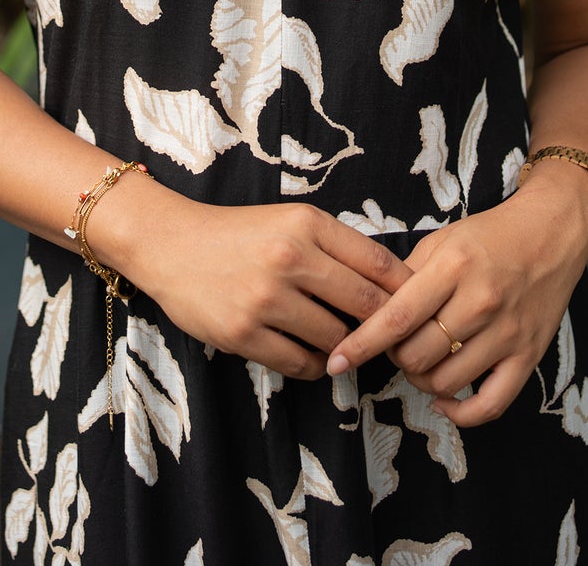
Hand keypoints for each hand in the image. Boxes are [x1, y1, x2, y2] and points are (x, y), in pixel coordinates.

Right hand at [108, 193, 412, 380]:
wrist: (170, 244)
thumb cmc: (238, 234)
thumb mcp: (289, 220)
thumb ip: (335, 246)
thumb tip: (391, 284)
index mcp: (307, 223)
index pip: (379, 263)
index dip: (405, 290)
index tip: (416, 306)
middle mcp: (289, 257)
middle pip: (366, 305)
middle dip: (385, 328)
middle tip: (391, 340)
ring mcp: (265, 298)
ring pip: (336, 340)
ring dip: (346, 349)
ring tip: (345, 348)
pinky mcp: (242, 333)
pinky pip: (300, 364)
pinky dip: (314, 366)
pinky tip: (311, 356)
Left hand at [326, 177, 587, 426]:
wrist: (552, 231)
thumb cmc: (490, 235)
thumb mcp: (443, 240)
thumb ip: (408, 276)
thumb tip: (374, 314)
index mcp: (453, 267)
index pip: (397, 317)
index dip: (362, 344)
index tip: (337, 361)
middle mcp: (480, 302)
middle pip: (417, 356)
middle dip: (395, 357)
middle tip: (397, 345)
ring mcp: (507, 332)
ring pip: (446, 382)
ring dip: (422, 381)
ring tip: (422, 362)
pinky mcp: (529, 356)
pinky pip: (490, 404)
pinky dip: (461, 414)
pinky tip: (445, 401)